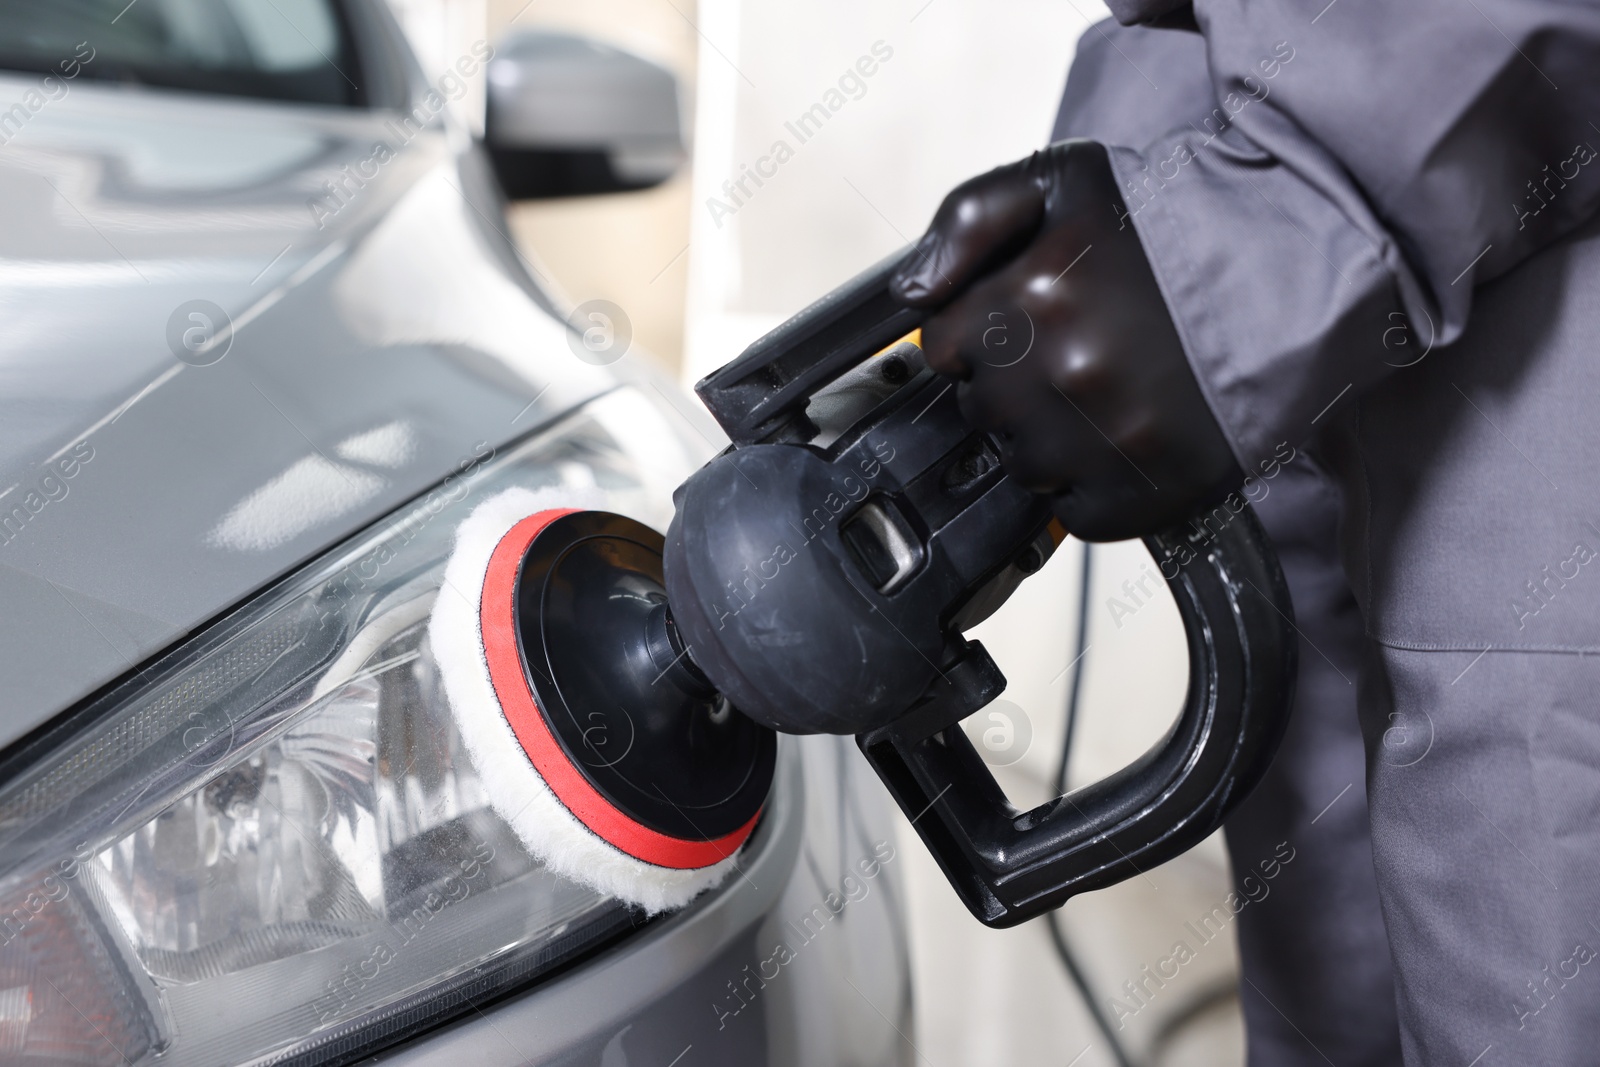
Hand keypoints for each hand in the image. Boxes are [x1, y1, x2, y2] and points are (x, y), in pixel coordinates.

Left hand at [889, 141, 1241, 541]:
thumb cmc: (1168, 226)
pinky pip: (1072, 512)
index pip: (942, 346)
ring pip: (1021, 465)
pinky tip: (1126, 438)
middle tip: (1078, 351)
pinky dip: (1091, 488)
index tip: (1025, 324)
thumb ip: (967, 218)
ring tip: (1107, 392)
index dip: (979, 335)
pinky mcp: (1138, 493)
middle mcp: (1059, 371)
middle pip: (980, 409)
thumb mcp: (1060, 179)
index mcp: (1029, 294)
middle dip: (1013, 385)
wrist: (1286, 276)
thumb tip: (913, 290)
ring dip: (1050, 438)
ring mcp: (1099, 439)